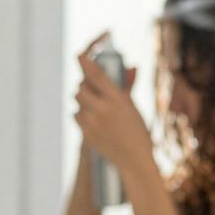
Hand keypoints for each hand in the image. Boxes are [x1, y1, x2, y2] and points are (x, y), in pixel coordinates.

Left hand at [74, 32, 148, 171]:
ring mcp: (91, 121)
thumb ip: (127, 86)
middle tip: (94, 88)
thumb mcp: (134, 107)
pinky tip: (95, 119)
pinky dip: (82, 113)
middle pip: (81, 87)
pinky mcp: (84, 132)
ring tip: (98, 107)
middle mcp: (101, 108)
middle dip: (86, 85)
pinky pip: (76, 115)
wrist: (134, 160)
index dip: (85, 61)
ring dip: (84, 100)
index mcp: (116, 99)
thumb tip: (131, 67)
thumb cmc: (138, 132)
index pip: (95, 73)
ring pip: (77, 101)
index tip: (80, 55)